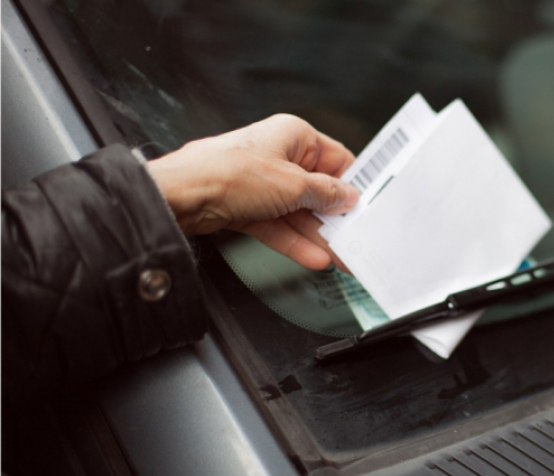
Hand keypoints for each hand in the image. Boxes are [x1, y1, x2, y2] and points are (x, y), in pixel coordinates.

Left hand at [147, 114, 358, 270]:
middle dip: (335, 218)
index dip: (352, 184)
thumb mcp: (293, 185)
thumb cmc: (228, 172)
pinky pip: (279, 225)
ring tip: (340, 257)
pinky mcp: (248, 206)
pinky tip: (313, 257)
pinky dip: (294, 241)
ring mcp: (263, 183)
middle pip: (317, 190)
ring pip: (299, 212)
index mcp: (294, 135)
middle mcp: (279, 156)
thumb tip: (347, 196)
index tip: (366, 206)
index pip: (336, 159)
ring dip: (318, 236)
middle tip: (355, 239)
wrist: (180, 196)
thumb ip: (326, 194)